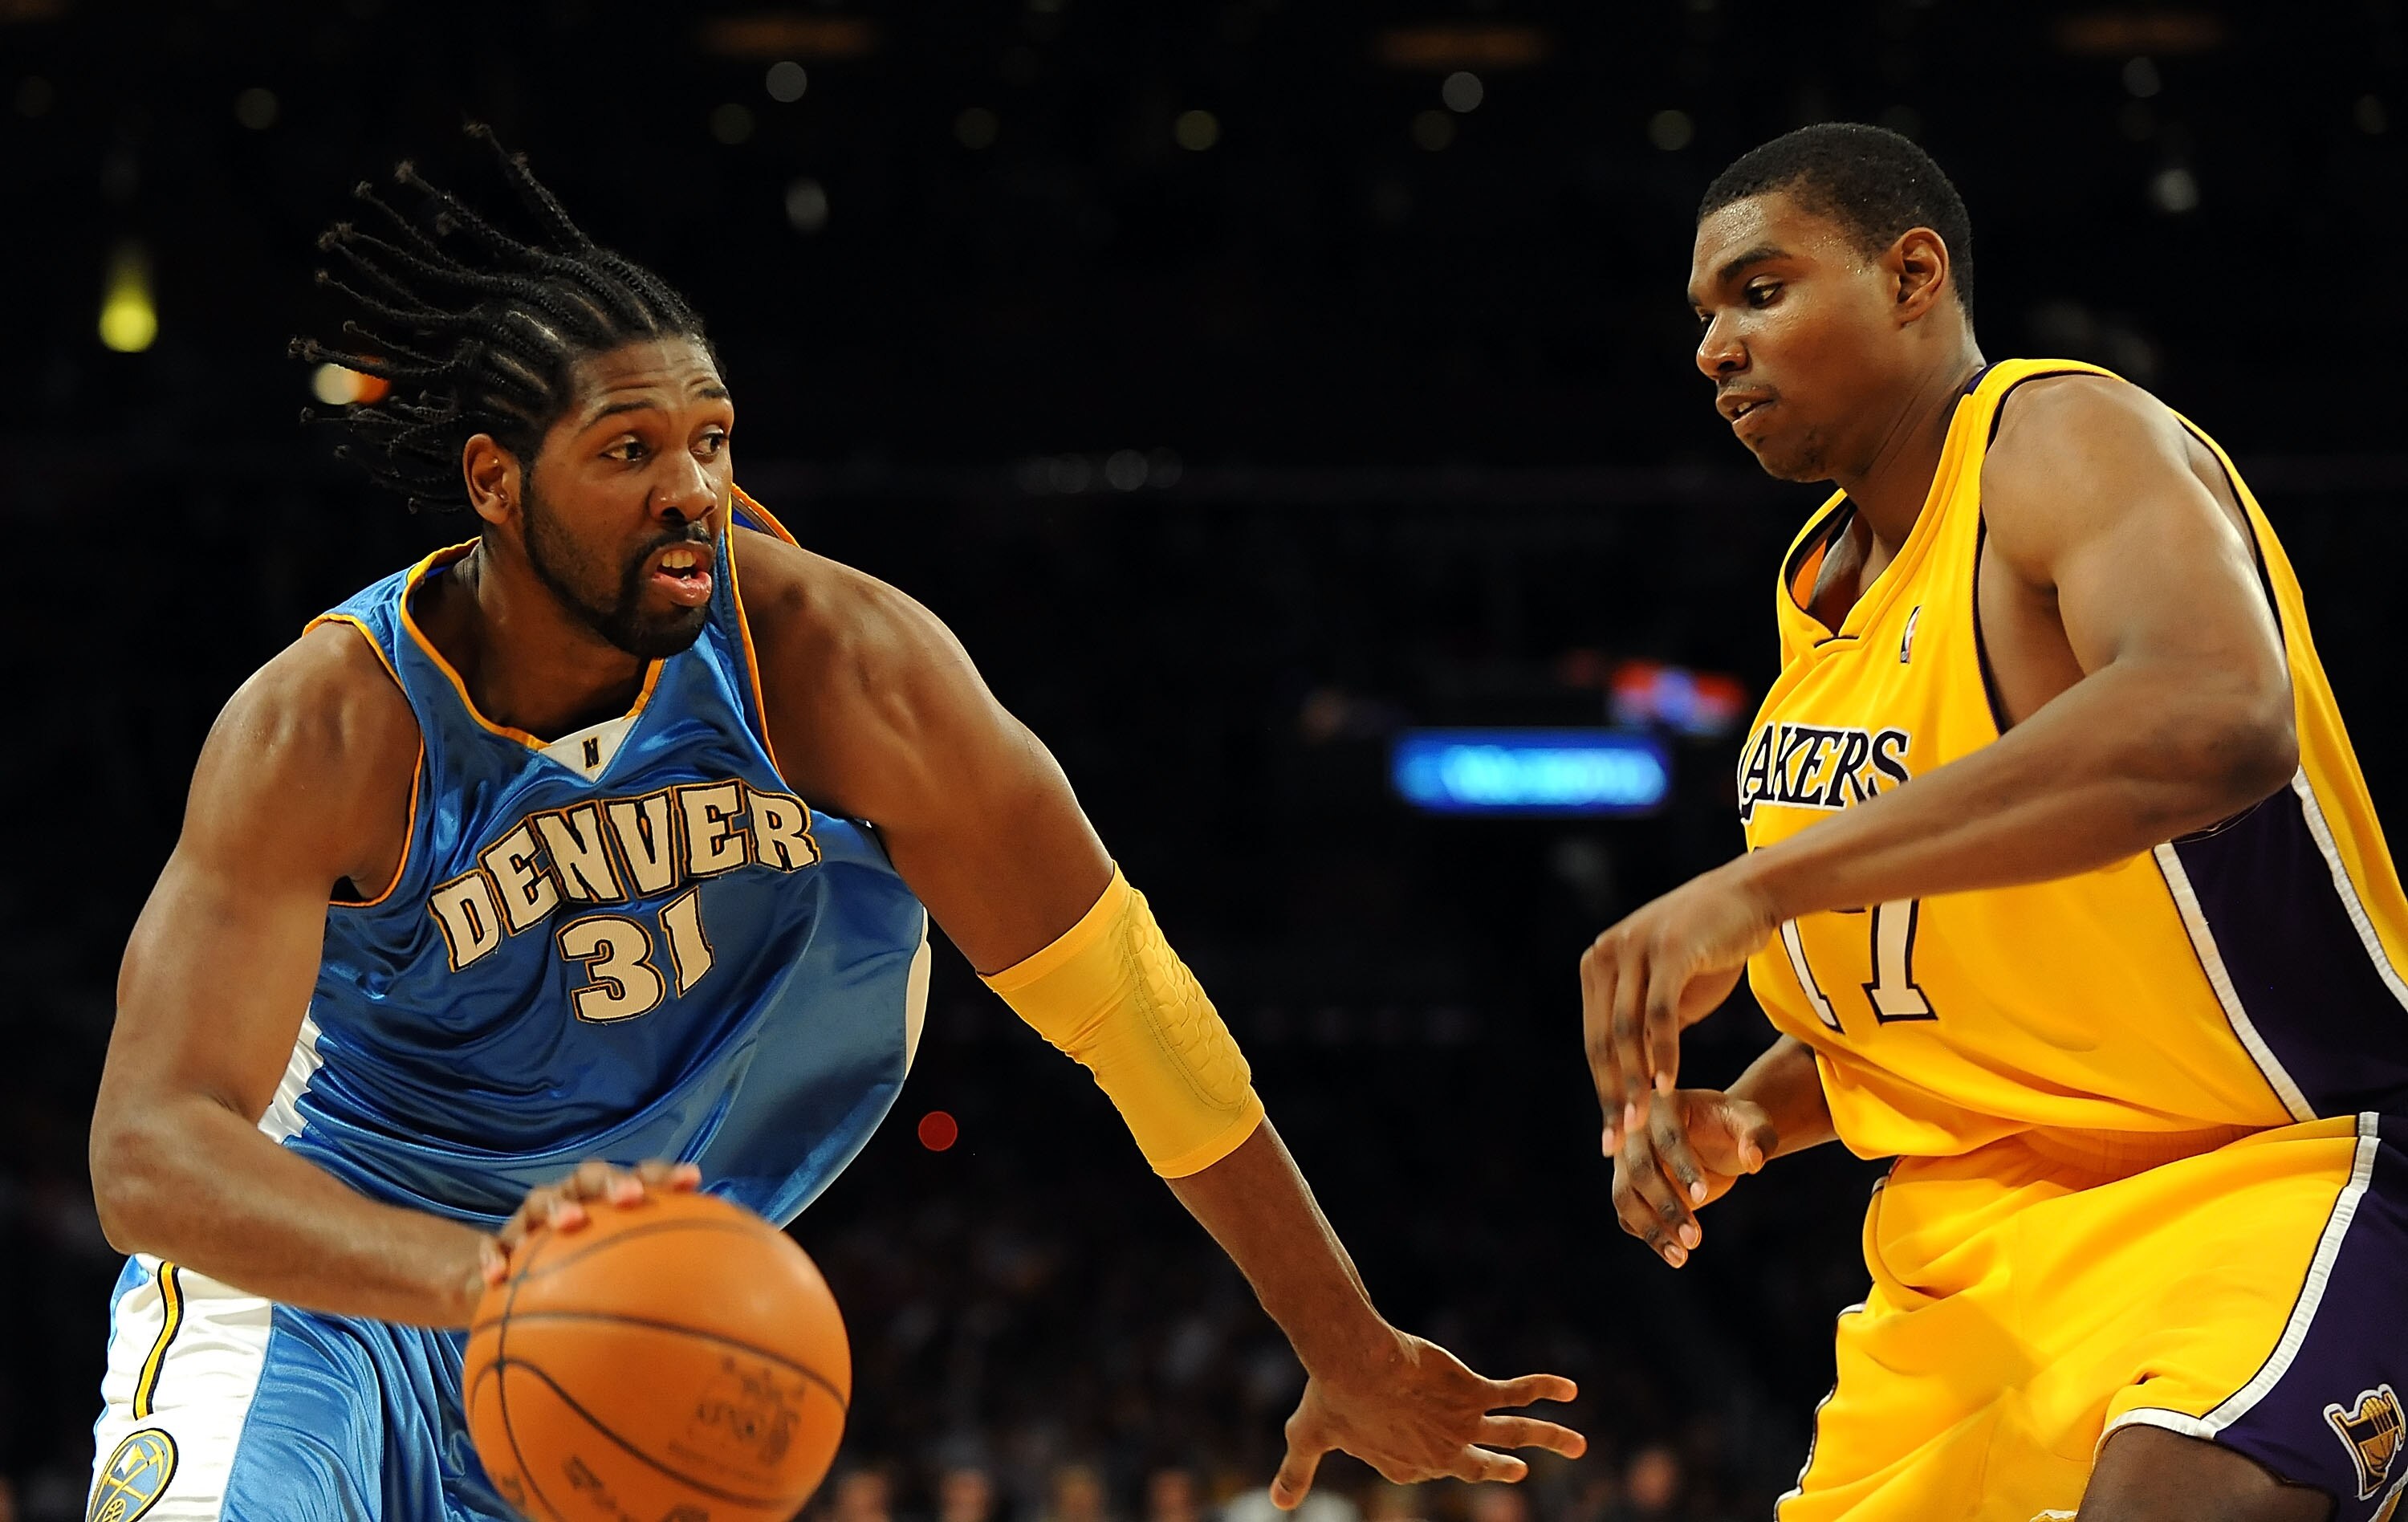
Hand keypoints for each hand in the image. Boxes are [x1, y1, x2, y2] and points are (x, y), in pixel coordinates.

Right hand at [473, 1158, 701, 1294]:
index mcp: (607, 1202)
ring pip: (541, 1200)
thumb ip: (658, 1286)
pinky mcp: (501, 1245)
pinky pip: (494, 1247)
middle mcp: (573, 1201)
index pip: (642, 1178)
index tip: (694, 1182)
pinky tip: (497, 1279)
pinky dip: (495, 1258)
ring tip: (570, 1223)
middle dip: (613, 1182)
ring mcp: (534, 1220)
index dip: (666, 1176)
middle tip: (632, 1197)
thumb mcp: (622, 1282)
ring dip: (557, 1208)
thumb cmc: (584, 1281)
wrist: (516, 1289)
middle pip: (592, 1177)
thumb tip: (714, 1318)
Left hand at [1270, 1328, 1583, 1507]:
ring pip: (1516, 1432)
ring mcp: (1464, 1425)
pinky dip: (1544, 1389)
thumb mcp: (1308, 1437)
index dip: (1431, 1458)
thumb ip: (1296, 1471)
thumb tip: (1276, 1503)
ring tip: (1580, 1443)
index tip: (1439, 1452)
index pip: (1430, 1467)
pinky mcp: (1474, 1394)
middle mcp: (1443, 1453)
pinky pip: (1516, 1393)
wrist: (1354, 1366)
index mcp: (1408, 1466)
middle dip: (1504, 1467)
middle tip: (1522, 1470)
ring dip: (1551, 1437)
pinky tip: (1569, 1389)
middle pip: (1482, 1464)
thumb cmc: (1330, 1399)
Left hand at [1580, 861, 1778, 1146]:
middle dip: (1612, 1096)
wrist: (1748, 897)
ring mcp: (1635, 949)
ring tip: (1642, 1123)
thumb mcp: (1667, 988)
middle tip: (1620, 1142)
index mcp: (1598, 966)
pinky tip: (1668, 1085)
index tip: (1612, 1135)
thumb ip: (1642, 1024)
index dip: (1603, 1090)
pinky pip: (1659, 1012)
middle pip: (1604, 1041)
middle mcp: (1606, 955)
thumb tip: (1631, 1075)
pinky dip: (1662, 1052)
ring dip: (1634, 1081)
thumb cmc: (1710, 948)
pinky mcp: (1669, 950)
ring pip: (1627, 1030)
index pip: (1595, 1041)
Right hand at [1613, 1088, 1775, 1267]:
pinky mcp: (1625, 1184)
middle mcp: (1634, 1129)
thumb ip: (1759, 1136)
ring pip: (1625, 1196)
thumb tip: (1754, 1160)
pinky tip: (1674, 1253)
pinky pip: (1626, 1214)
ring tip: (1681, 1257)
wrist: (1714, 1136)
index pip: (1668, 1137)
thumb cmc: (1733, 1125)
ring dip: (1651, 1228)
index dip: (1683, 1166)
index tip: (1703, 1195)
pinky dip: (1647, 1234)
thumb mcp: (1753, 1122)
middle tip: (1696, 1238)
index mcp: (1664, 1104)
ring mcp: (1624, 1158)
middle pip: (1640, 1169)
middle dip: (1667, 1206)